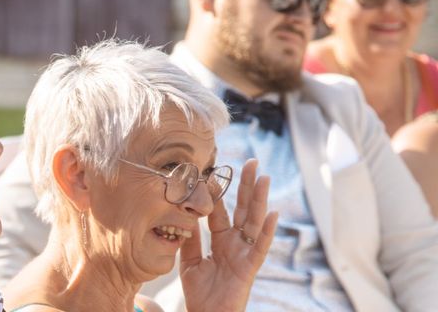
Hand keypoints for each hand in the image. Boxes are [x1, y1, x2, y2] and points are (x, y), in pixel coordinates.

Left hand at [179, 158, 277, 311]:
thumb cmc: (199, 294)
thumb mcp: (189, 262)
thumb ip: (190, 239)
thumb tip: (183, 213)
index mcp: (220, 239)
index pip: (220, 210)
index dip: (219, 192)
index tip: (216, 170)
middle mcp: (235, 243)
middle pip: (242, 209)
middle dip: (246, 186)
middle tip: (251, 162)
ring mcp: (244, 253)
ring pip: (253, 222)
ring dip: (259, 200)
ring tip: (263, 177)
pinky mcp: (249, 268)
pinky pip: (259, 248)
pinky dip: (266, 231)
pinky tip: (273, 213)